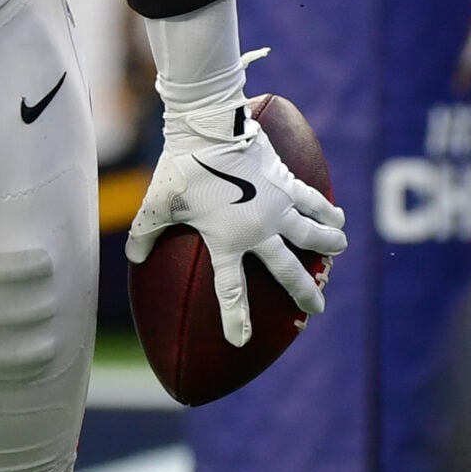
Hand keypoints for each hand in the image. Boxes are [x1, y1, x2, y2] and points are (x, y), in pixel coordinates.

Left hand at [125, 105, 346, 347]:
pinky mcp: (287, 184)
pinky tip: (339, 218)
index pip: (230, 290)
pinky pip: (313, 202)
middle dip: (303, 293)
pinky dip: (327, 211)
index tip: (241, 342)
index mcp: (225, 241)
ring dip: (327, 246)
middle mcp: (257, 230)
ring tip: (338, 252)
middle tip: (316, 309)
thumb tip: (132, 259)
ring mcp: (276, 207)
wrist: (207, 129)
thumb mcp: (155, 204)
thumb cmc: (179, 168)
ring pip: (311, 235)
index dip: (234, 318)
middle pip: (287, 271)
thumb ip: (143, 234)